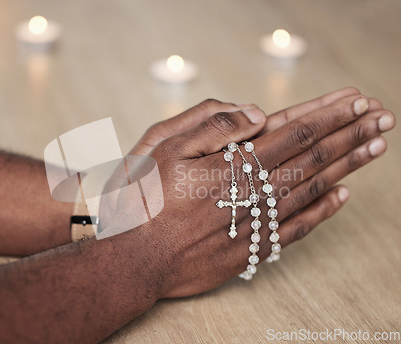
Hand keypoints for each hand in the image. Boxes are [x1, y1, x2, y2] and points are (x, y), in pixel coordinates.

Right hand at [111, 91, 394, 298]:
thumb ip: (212, 125)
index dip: (329, 114)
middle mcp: (253, 191)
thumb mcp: (162, 146)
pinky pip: (298, 227)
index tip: (357, 100)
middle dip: (351, 133)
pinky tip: (342, 197)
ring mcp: (256, 222)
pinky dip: (324, 210)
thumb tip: (257, 112)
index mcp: (234, 163)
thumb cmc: (143, 199)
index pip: (295, 131)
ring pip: (314, 188)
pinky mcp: (252, 248)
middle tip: (382, 118)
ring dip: (348, 165)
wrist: (136, 260)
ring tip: (375, 147)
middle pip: (313, 157)